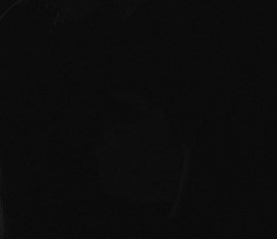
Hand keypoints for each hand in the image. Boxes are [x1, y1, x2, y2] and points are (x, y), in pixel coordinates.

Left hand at [96, 90, 186, 204]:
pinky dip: (115, 171)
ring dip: (113, 153)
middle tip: (135, 144)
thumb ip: (131, 98)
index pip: (105, 120)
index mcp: (111, 131)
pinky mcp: (106, 186)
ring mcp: (103, 170)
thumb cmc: (165, 144)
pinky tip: (131, 171)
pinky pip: (106, 173)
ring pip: (103, 155)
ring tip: (135, 158)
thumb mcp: (154, 114)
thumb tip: (111, 91)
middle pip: (102, 138)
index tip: (132, 129)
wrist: (174, 180)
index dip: (119, 122)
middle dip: (114, 138)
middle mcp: (102, 151)